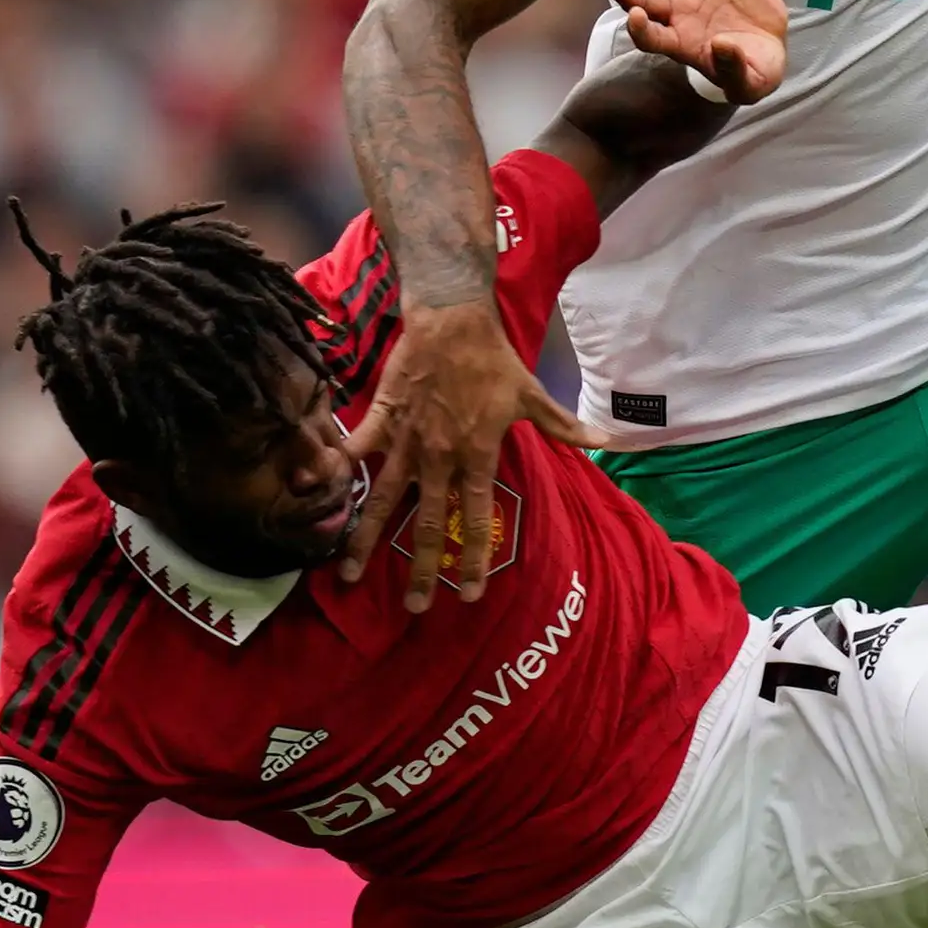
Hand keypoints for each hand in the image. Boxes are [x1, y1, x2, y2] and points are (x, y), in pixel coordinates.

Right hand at [341, 300, 597, 609]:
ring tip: (348, 573)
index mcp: (477, 457)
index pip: (477, 520)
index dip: (474, 558)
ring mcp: (406, 440)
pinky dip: (340, 474)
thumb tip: (606, 439)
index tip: (469, 593)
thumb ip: (564, 426)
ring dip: (365, 538)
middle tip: (413, 607)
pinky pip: (357, 452)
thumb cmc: (494, 359)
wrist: (452, 319)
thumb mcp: (532, 396)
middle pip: (426, 524)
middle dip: (419, 569)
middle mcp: (439, 457)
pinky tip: (321, 500)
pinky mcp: (381, 418)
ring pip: (383, 500)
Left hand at [584, 0, 788, 102]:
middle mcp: (671, 16)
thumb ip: (734, 68)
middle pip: (638, 0)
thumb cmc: (757, 67)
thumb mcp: (753, 80)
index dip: (641, 30)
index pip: (652, 39)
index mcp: (681, 45)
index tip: (637, 17)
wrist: (767, 37)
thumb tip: (721, 47)